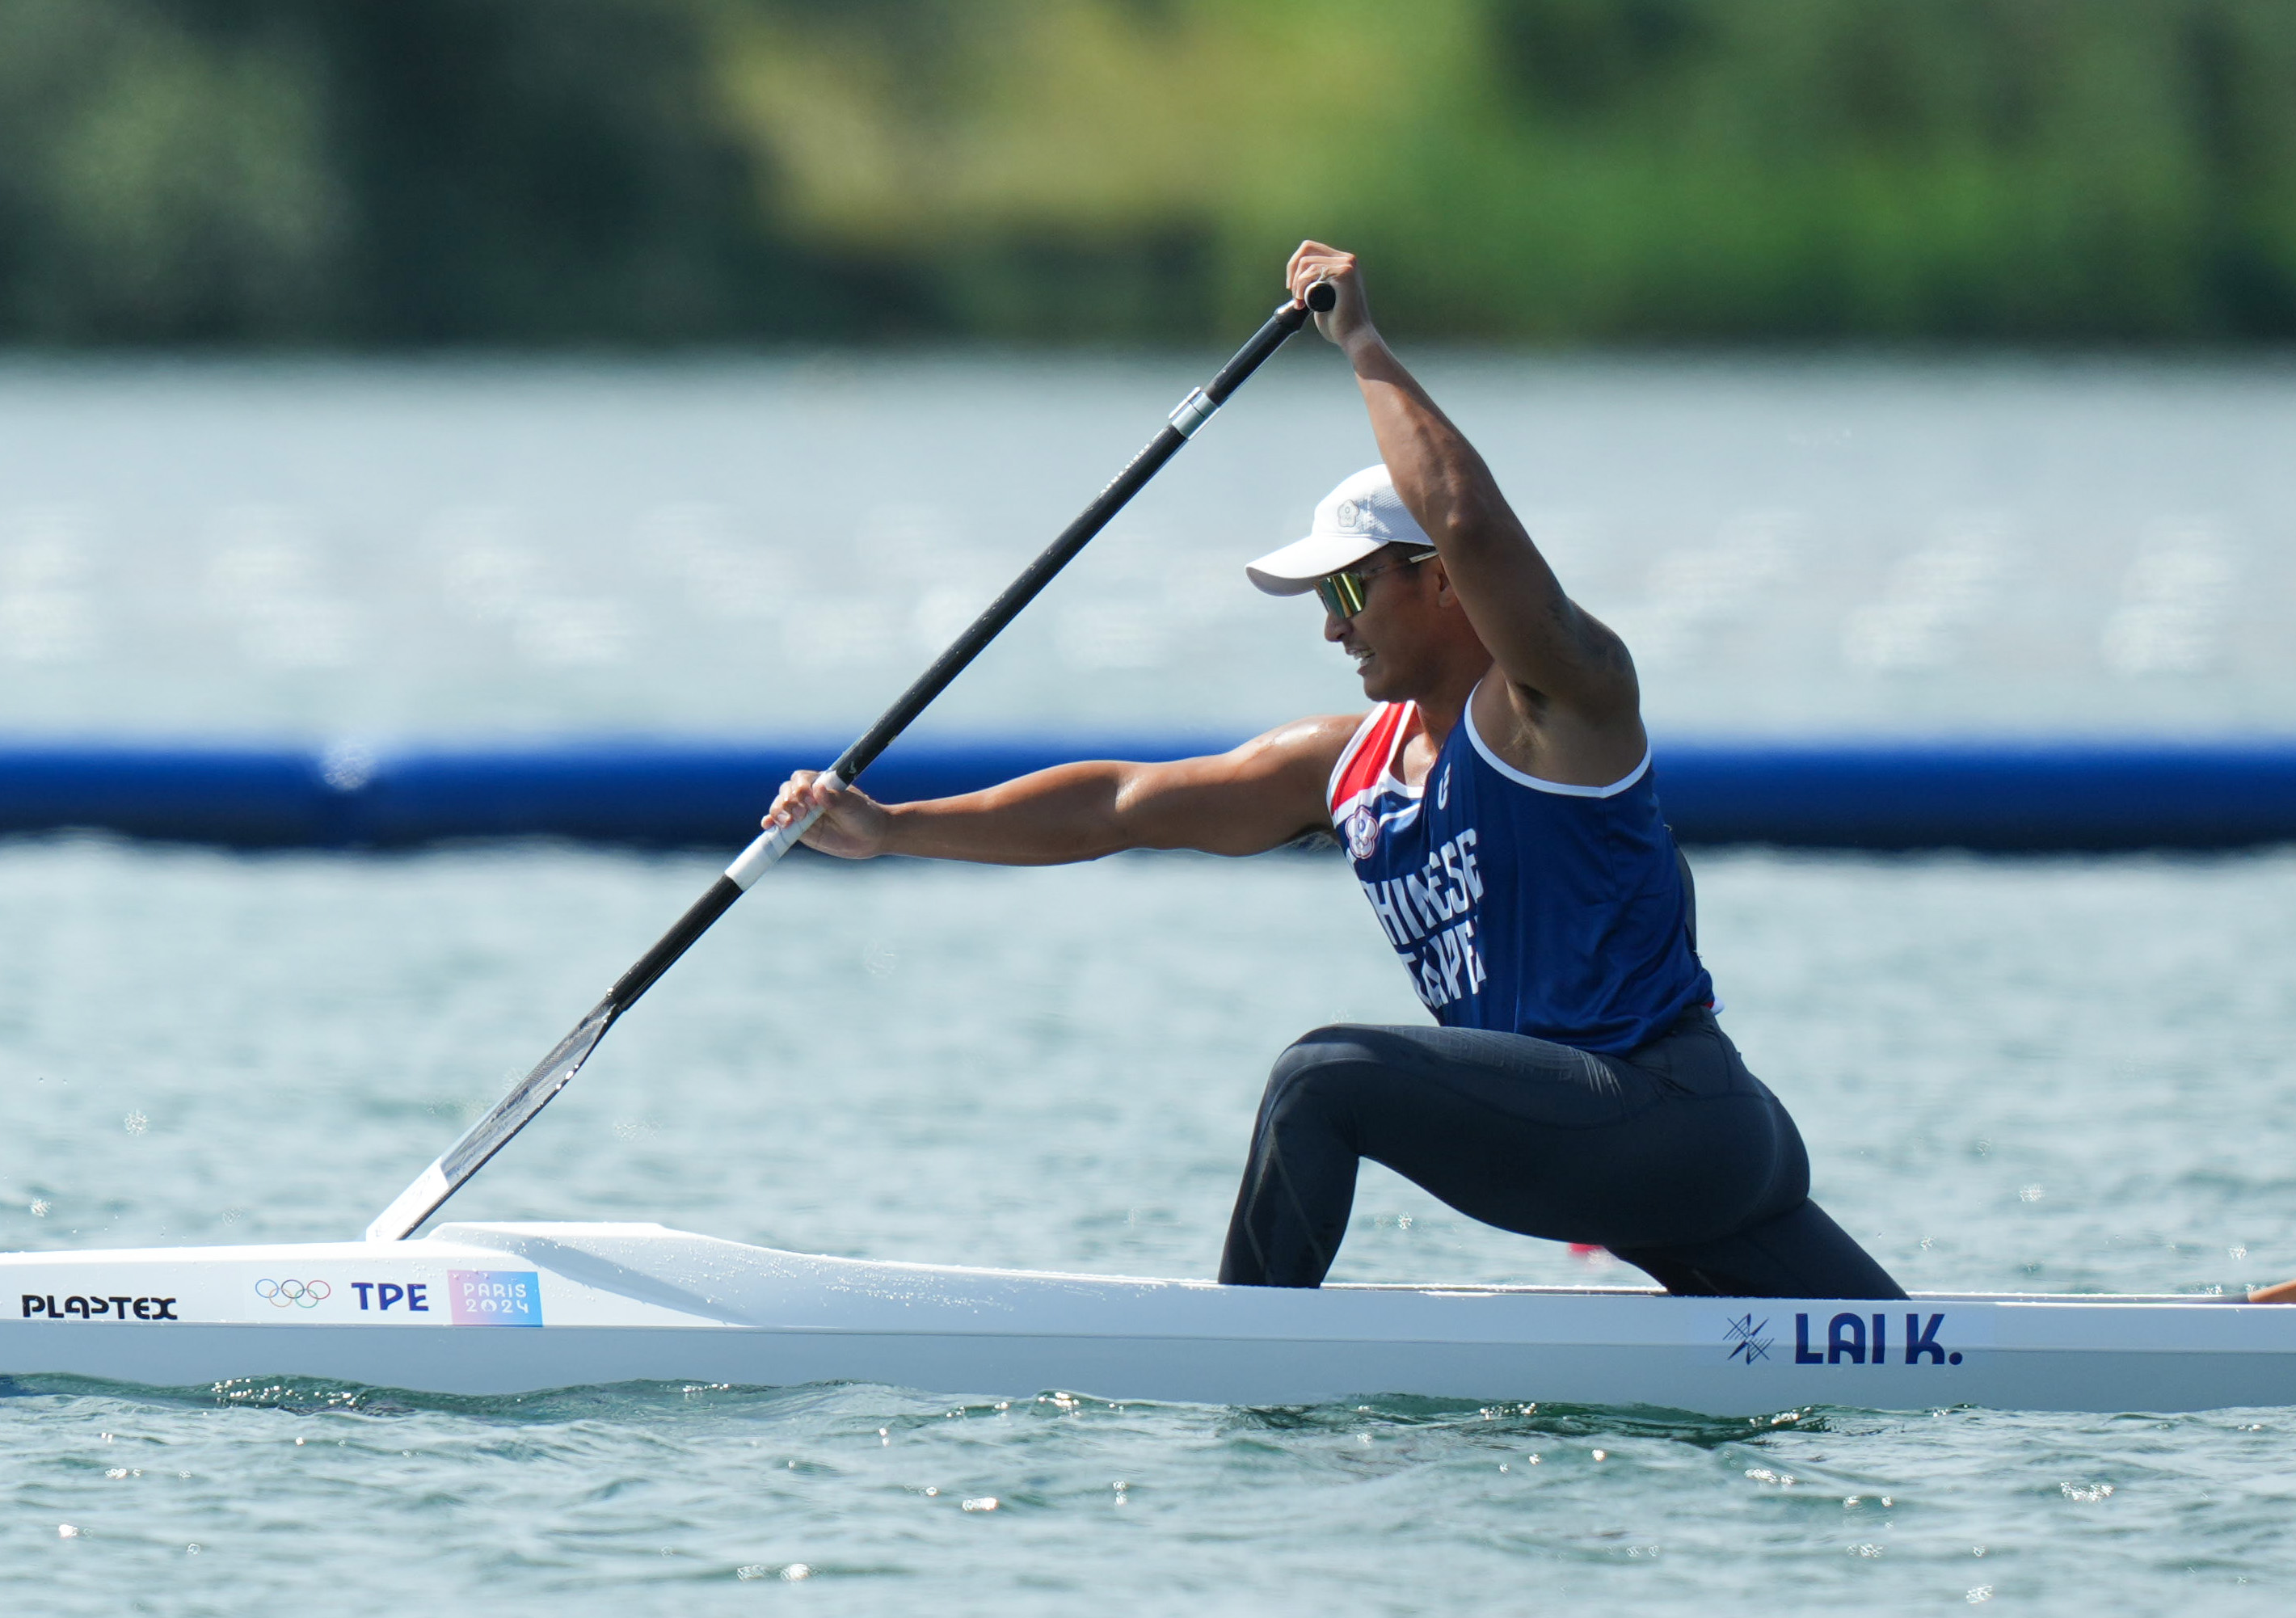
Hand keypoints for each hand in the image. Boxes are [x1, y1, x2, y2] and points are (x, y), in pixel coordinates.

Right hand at [763, 770, 891, 858]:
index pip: (801, 779)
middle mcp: (808, 795)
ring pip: (780, 807)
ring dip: (778, 812)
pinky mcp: (799, 829)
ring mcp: (802, 812)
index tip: (812, 801)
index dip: (801, 788)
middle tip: (801, 815)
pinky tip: (768, 825)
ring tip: (788, 823)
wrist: (869, 837)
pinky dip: (771, 823)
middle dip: (788, 801)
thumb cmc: (864, 815)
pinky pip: (780, 824)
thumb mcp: (853, 806)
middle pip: (786, 791)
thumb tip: (819, 789)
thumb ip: (836, 799)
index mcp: (821, 783)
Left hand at [1287, 240, 1373, 349]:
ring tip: (1298, 302)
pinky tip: (1301, 301)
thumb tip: (1299, 280)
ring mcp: (1347, 264)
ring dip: (1296, 283)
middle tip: (1292, 292)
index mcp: (1342, 263)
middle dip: (1292, 268)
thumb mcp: (1323, 298)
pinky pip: (1312, 271)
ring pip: (1307, 261)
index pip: (1311, 249)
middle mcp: (1347, 259)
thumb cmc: (1338, 324)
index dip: (1295, 265)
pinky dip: (1301, 285)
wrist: (1353, 337)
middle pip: (1307, 247)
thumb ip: (1316, 286)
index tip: (1292, 287)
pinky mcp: (1344, 273)